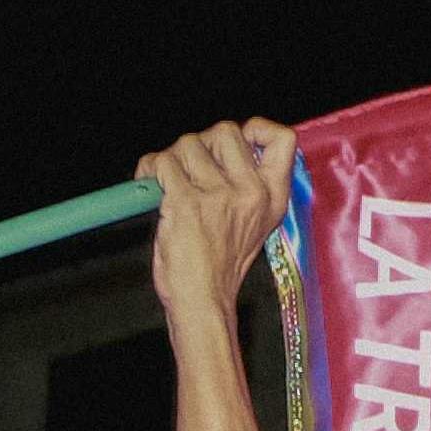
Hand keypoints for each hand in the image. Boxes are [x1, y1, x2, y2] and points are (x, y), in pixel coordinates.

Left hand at [141, 119, 297, 320]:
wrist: (203, 301)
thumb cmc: (219, 267)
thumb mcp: (251, 223)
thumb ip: (243, 185)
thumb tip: (211, 149)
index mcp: (272, 196)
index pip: (283, 139)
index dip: (256, 128)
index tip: (236, 142)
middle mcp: (251, 191)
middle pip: (225, 131)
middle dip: (201, 143)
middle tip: (189, 168)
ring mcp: (220, 195)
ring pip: (188, 144)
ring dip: (170, 158)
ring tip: (165, 182)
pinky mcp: (187, 202)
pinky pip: (163, 164)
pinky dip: (149, 170)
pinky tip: (148, 185)